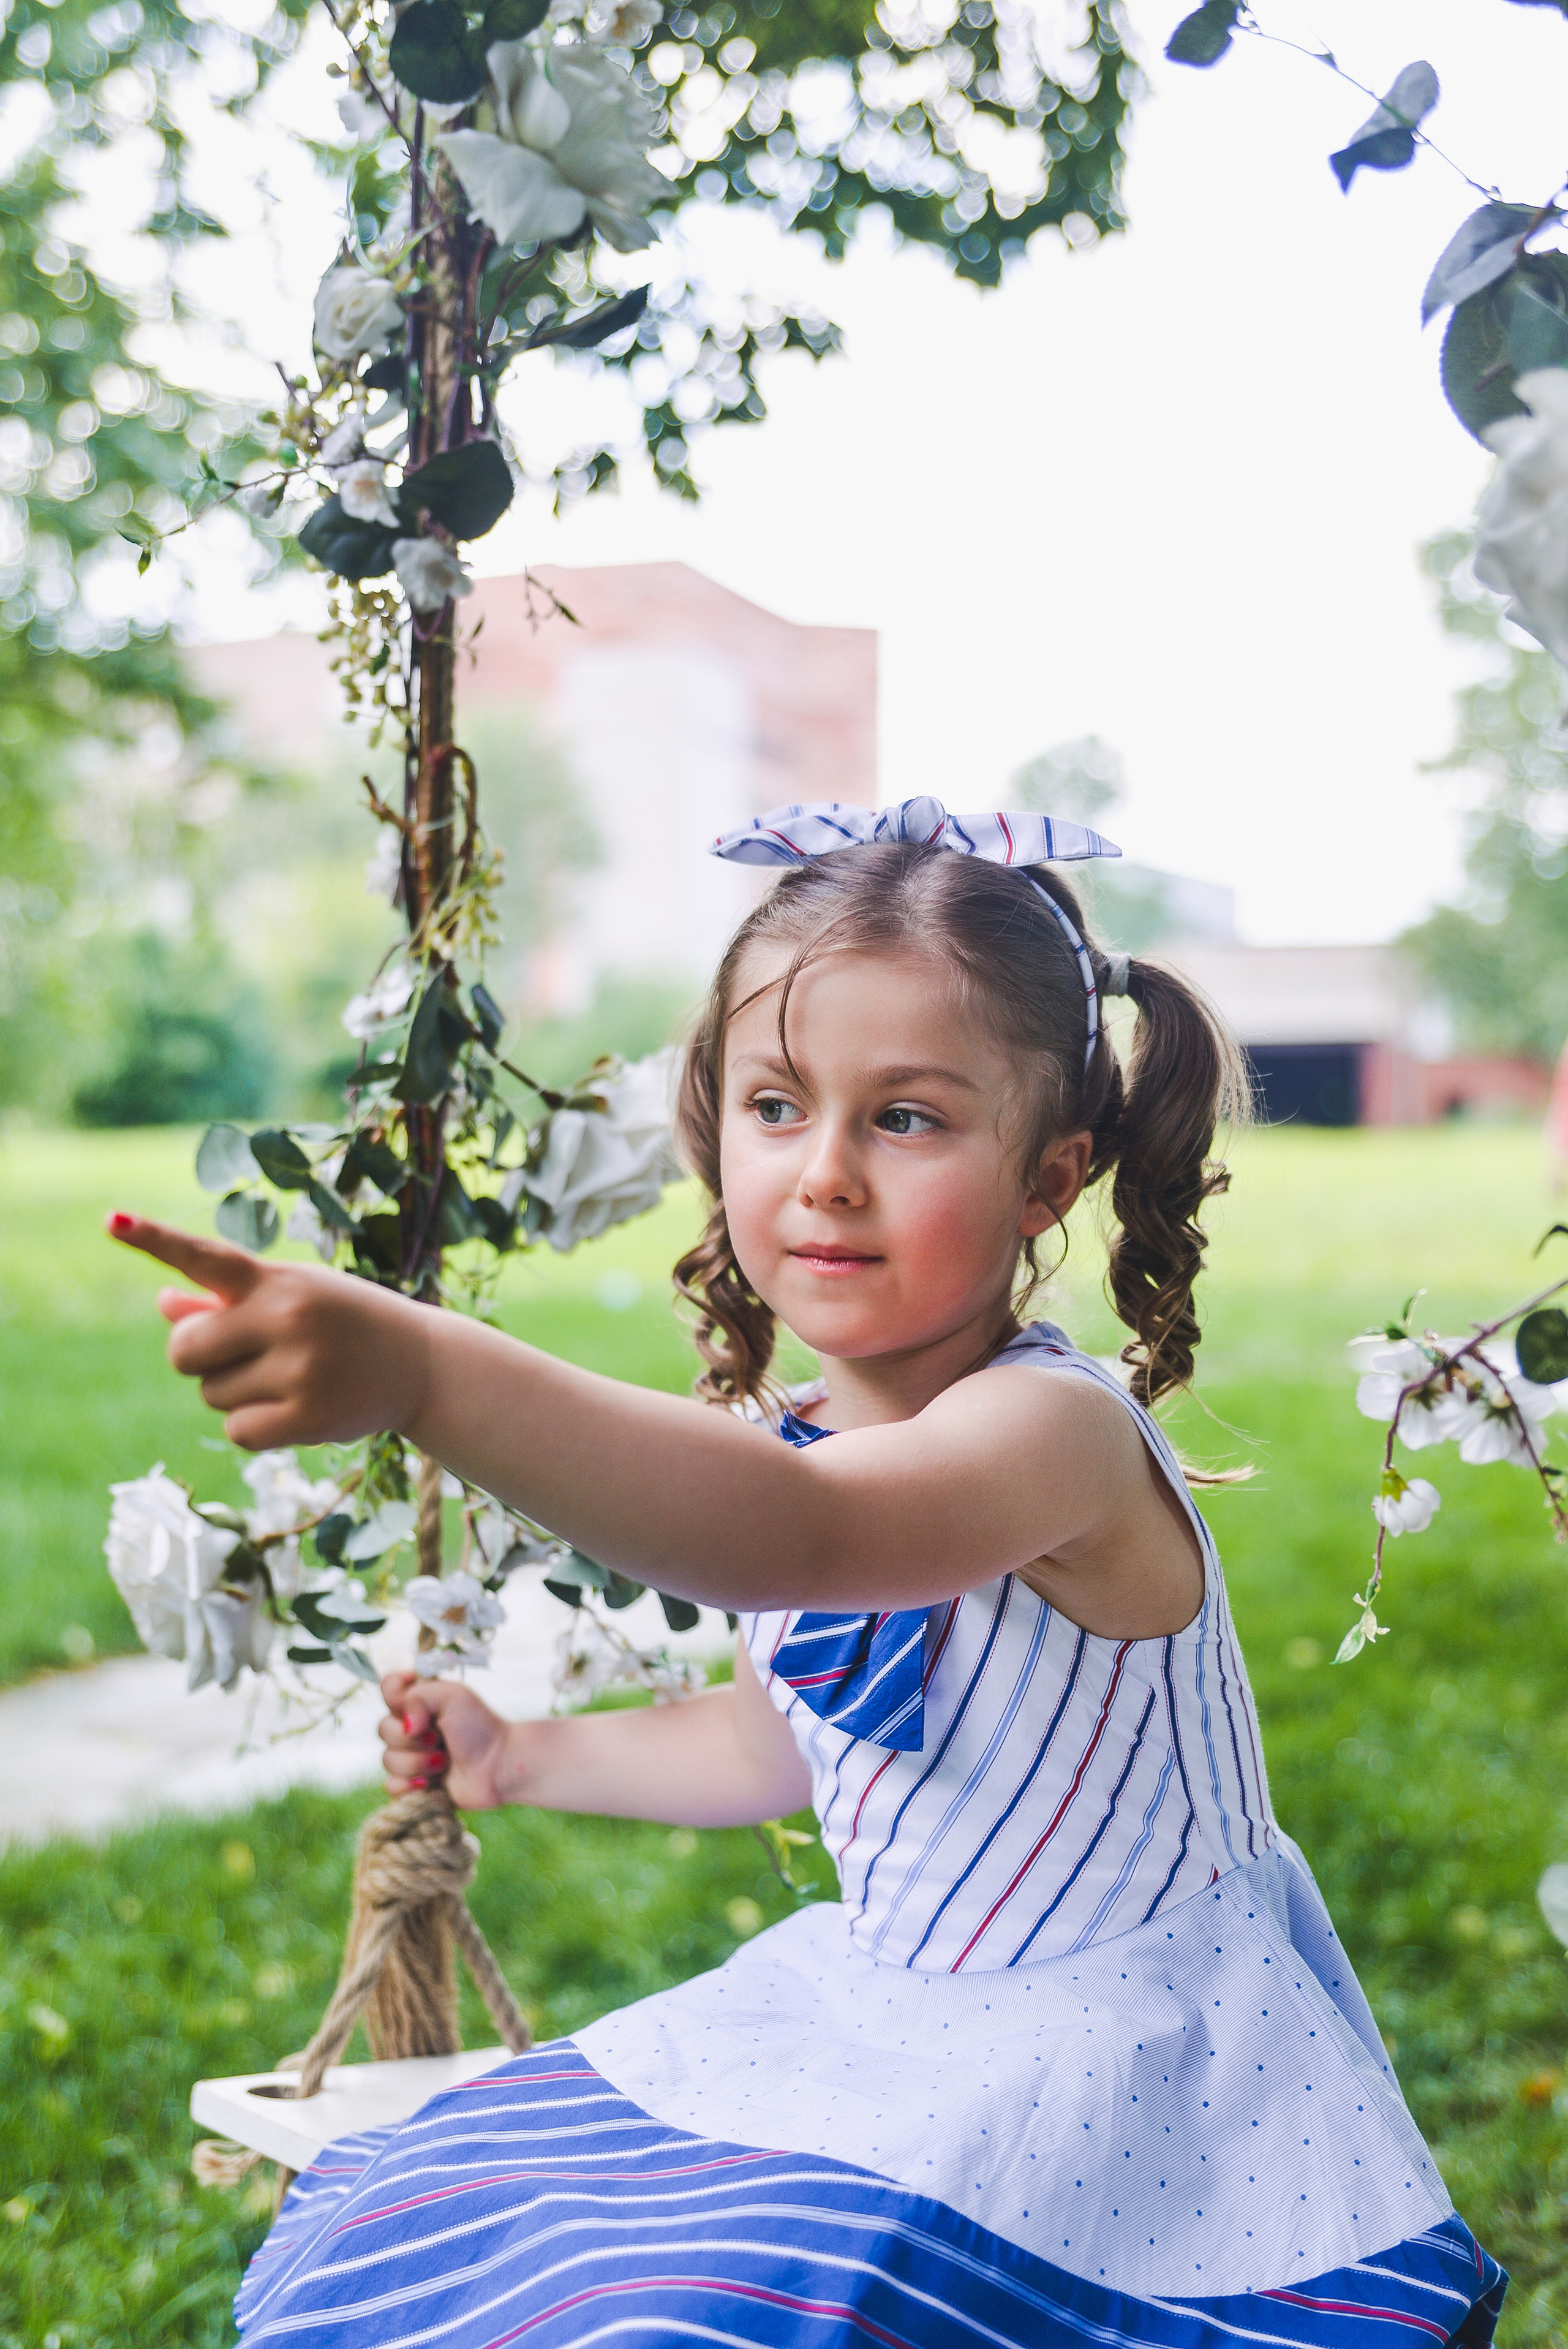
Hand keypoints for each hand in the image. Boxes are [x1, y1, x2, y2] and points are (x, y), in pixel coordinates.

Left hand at [106, 1211, 429, 1451]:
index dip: (155, 1239)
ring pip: (210, 1394)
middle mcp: (287, 1318)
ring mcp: (299, 1369)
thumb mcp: (293, 1296)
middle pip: (184, 1351)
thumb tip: (164, 1303)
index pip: (205, 1256)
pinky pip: (237, 1430)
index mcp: (277, 1280)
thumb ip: (228, 1300)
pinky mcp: (308, 1417)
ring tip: (288, 1378)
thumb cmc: (345, 1323)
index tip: (111, 1221)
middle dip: (198, 1358)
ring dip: (234, 1392)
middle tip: (242, 1354)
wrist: (423, 1365)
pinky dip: (253, 1426)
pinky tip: (292, 1410)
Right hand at [378, 1671, 515, 1809]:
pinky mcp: (414, 1784)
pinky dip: (411, 1785)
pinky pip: (392, 1786)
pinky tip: (432, 1782)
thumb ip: (418, 1697)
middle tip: (440, 1739)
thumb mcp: (453, 1696)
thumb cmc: (481, 1727)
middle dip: (412, 1738)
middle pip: (383, 1729)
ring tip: (444, 1762)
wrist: (500, 1765)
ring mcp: (412, 1756)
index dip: (395, 1693)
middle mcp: (412, 1727)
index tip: (415, 1698)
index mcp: (420, 1702)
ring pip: (388, 1760)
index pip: (387, 1687)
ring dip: (418, 1763)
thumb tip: (405, 1724)